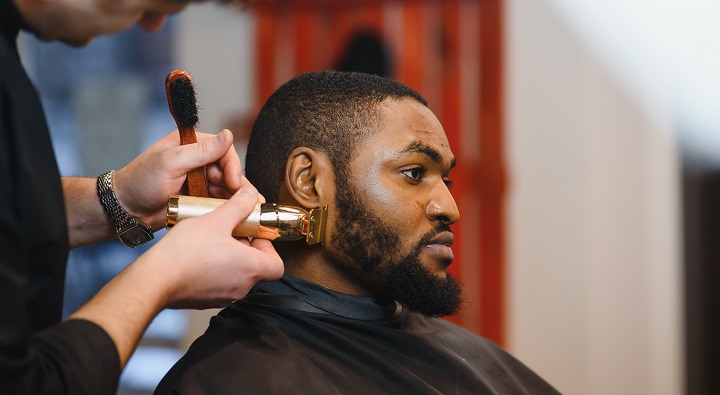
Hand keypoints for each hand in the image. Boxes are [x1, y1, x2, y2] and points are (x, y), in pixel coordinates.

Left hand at [112, 129, 245, 229]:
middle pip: (229, 172)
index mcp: (191, 145)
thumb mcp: (171, 162)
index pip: (223, 151)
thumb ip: (201, 151)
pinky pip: (218, 202)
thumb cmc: (140, 181)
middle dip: (239, 187)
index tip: (234, 182)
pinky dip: (227, 209)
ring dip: (238, 199)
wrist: (124, 210)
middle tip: (250, 202)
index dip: (233, 167)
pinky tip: (239, 217)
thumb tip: (228, 134)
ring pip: (226, 189)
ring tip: (252, 212)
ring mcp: (198, 182)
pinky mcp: (197, 199)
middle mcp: (197, 162)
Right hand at [135, 185, 283, 308]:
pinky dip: (214, 269)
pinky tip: (197, 254)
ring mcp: (223, 297)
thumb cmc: (186, 253)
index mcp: (251, 269)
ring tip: (213, 239)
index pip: (277, 264)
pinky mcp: (204, 300)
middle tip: (232, 231)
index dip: (268, 247)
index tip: (254, 233)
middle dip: (246, 247)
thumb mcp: (216, 220)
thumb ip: (238, 206)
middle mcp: (241, 287)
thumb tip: (251, 195)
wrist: (154, 280)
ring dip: (230, 257)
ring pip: (236, 275)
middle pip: (256, 268)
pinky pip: (218, 283)